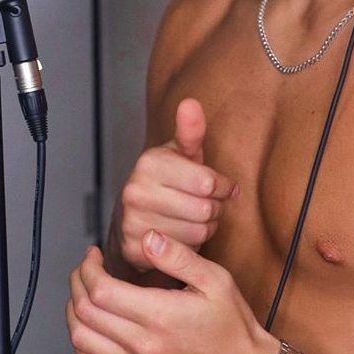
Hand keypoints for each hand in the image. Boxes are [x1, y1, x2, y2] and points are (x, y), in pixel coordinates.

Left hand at [67, 233, 276, 353]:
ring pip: (81, 340)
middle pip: (85, 312)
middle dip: (78, 283)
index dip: (89, 269)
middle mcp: (143, 345)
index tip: (94, 257)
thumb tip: (149, 238)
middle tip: (86, 270)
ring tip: (84, 296)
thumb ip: (179, 257)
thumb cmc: (232, 329)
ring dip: (74, 313)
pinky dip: (81, 345)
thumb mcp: (216, 281)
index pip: (102, 290)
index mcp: (161, 316)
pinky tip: (91, 329)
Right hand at [117, 98, 237, 271]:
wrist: (131, 221)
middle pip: (205, 209)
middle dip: (214, 209)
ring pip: (198, 231)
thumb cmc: (166, 183)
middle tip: (208, 206)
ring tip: (195, 219)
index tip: (220, 188)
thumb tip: (191, 103)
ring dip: (205, 228)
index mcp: (150, 162)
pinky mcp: (135, 247)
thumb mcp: (180, 155)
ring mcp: (133, 220)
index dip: (223, 187)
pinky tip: (182, 235)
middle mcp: (136, 189)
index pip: (208, 182)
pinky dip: (191, 246)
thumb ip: (190, 131)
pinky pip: (185, 251)